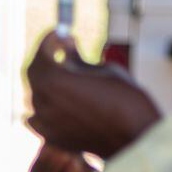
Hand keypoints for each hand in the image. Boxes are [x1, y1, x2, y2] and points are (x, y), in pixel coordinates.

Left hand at [26, 32, 161, 158]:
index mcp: (54, 81)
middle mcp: (44, 103)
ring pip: (38, 96)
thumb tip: (66, 45)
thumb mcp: (103, 70)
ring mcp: (46, 123)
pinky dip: (44, 107)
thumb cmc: (126, 101)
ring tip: (67, 75)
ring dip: (48, 82)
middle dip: (46, 59)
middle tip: (60, 50)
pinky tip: (55, 101)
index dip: (49, 41)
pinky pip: (38, 119)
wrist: (136, 138)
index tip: (59, 33)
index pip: (42, 54)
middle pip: (35, 74)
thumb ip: (77, 58)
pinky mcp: (53, 138)